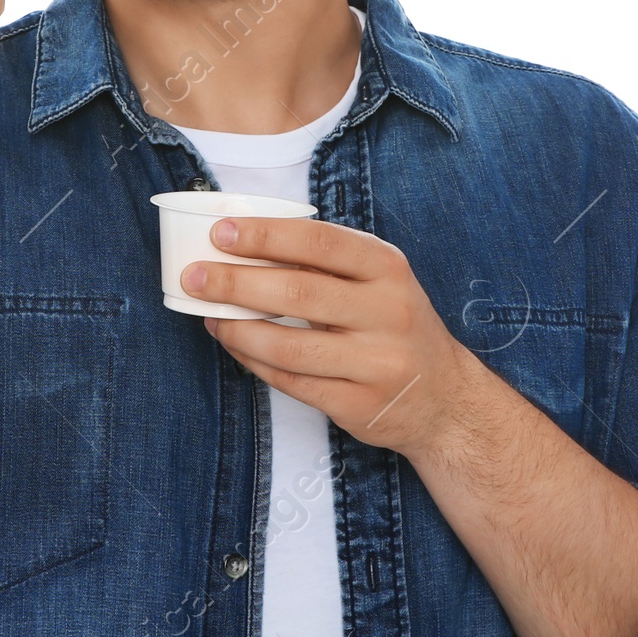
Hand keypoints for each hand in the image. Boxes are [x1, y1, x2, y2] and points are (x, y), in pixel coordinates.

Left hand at [182, 217, 474, 460]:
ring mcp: (376, 363)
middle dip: (236, 282)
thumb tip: (242, 243)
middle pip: (298, 292)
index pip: (320, 241)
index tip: (221, 232)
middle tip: (194, 276)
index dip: (266, 235)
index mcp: (387, 268)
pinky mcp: (359, 404)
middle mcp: (387, 312)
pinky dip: (253, 361)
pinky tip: (234, 344)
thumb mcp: (377, 280)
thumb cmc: (392, 324)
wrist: (443, 397)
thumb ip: (325, 262)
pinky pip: (291, 382)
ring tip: (208, 314)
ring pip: (288, 345)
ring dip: (237, 328)